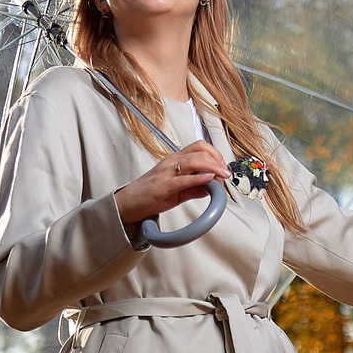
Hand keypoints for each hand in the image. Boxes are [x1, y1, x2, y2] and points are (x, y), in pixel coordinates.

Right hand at [115, 139, 229, 230]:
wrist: (126, 206)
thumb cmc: (148, 196)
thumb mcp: (177, 192)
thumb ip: (194, 188)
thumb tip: (212, 188)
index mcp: (174, 161)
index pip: (199, 147)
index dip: (215, 154)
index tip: (223, 167)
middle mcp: (170, 162)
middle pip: (199, 150)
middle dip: (217, 159)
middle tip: (226, 173)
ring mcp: (165, 173)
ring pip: (193, 161)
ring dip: (212, 167)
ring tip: (222, 176)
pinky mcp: (161, 185)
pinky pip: (183, 179)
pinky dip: (198, 178)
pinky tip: (208, 179)